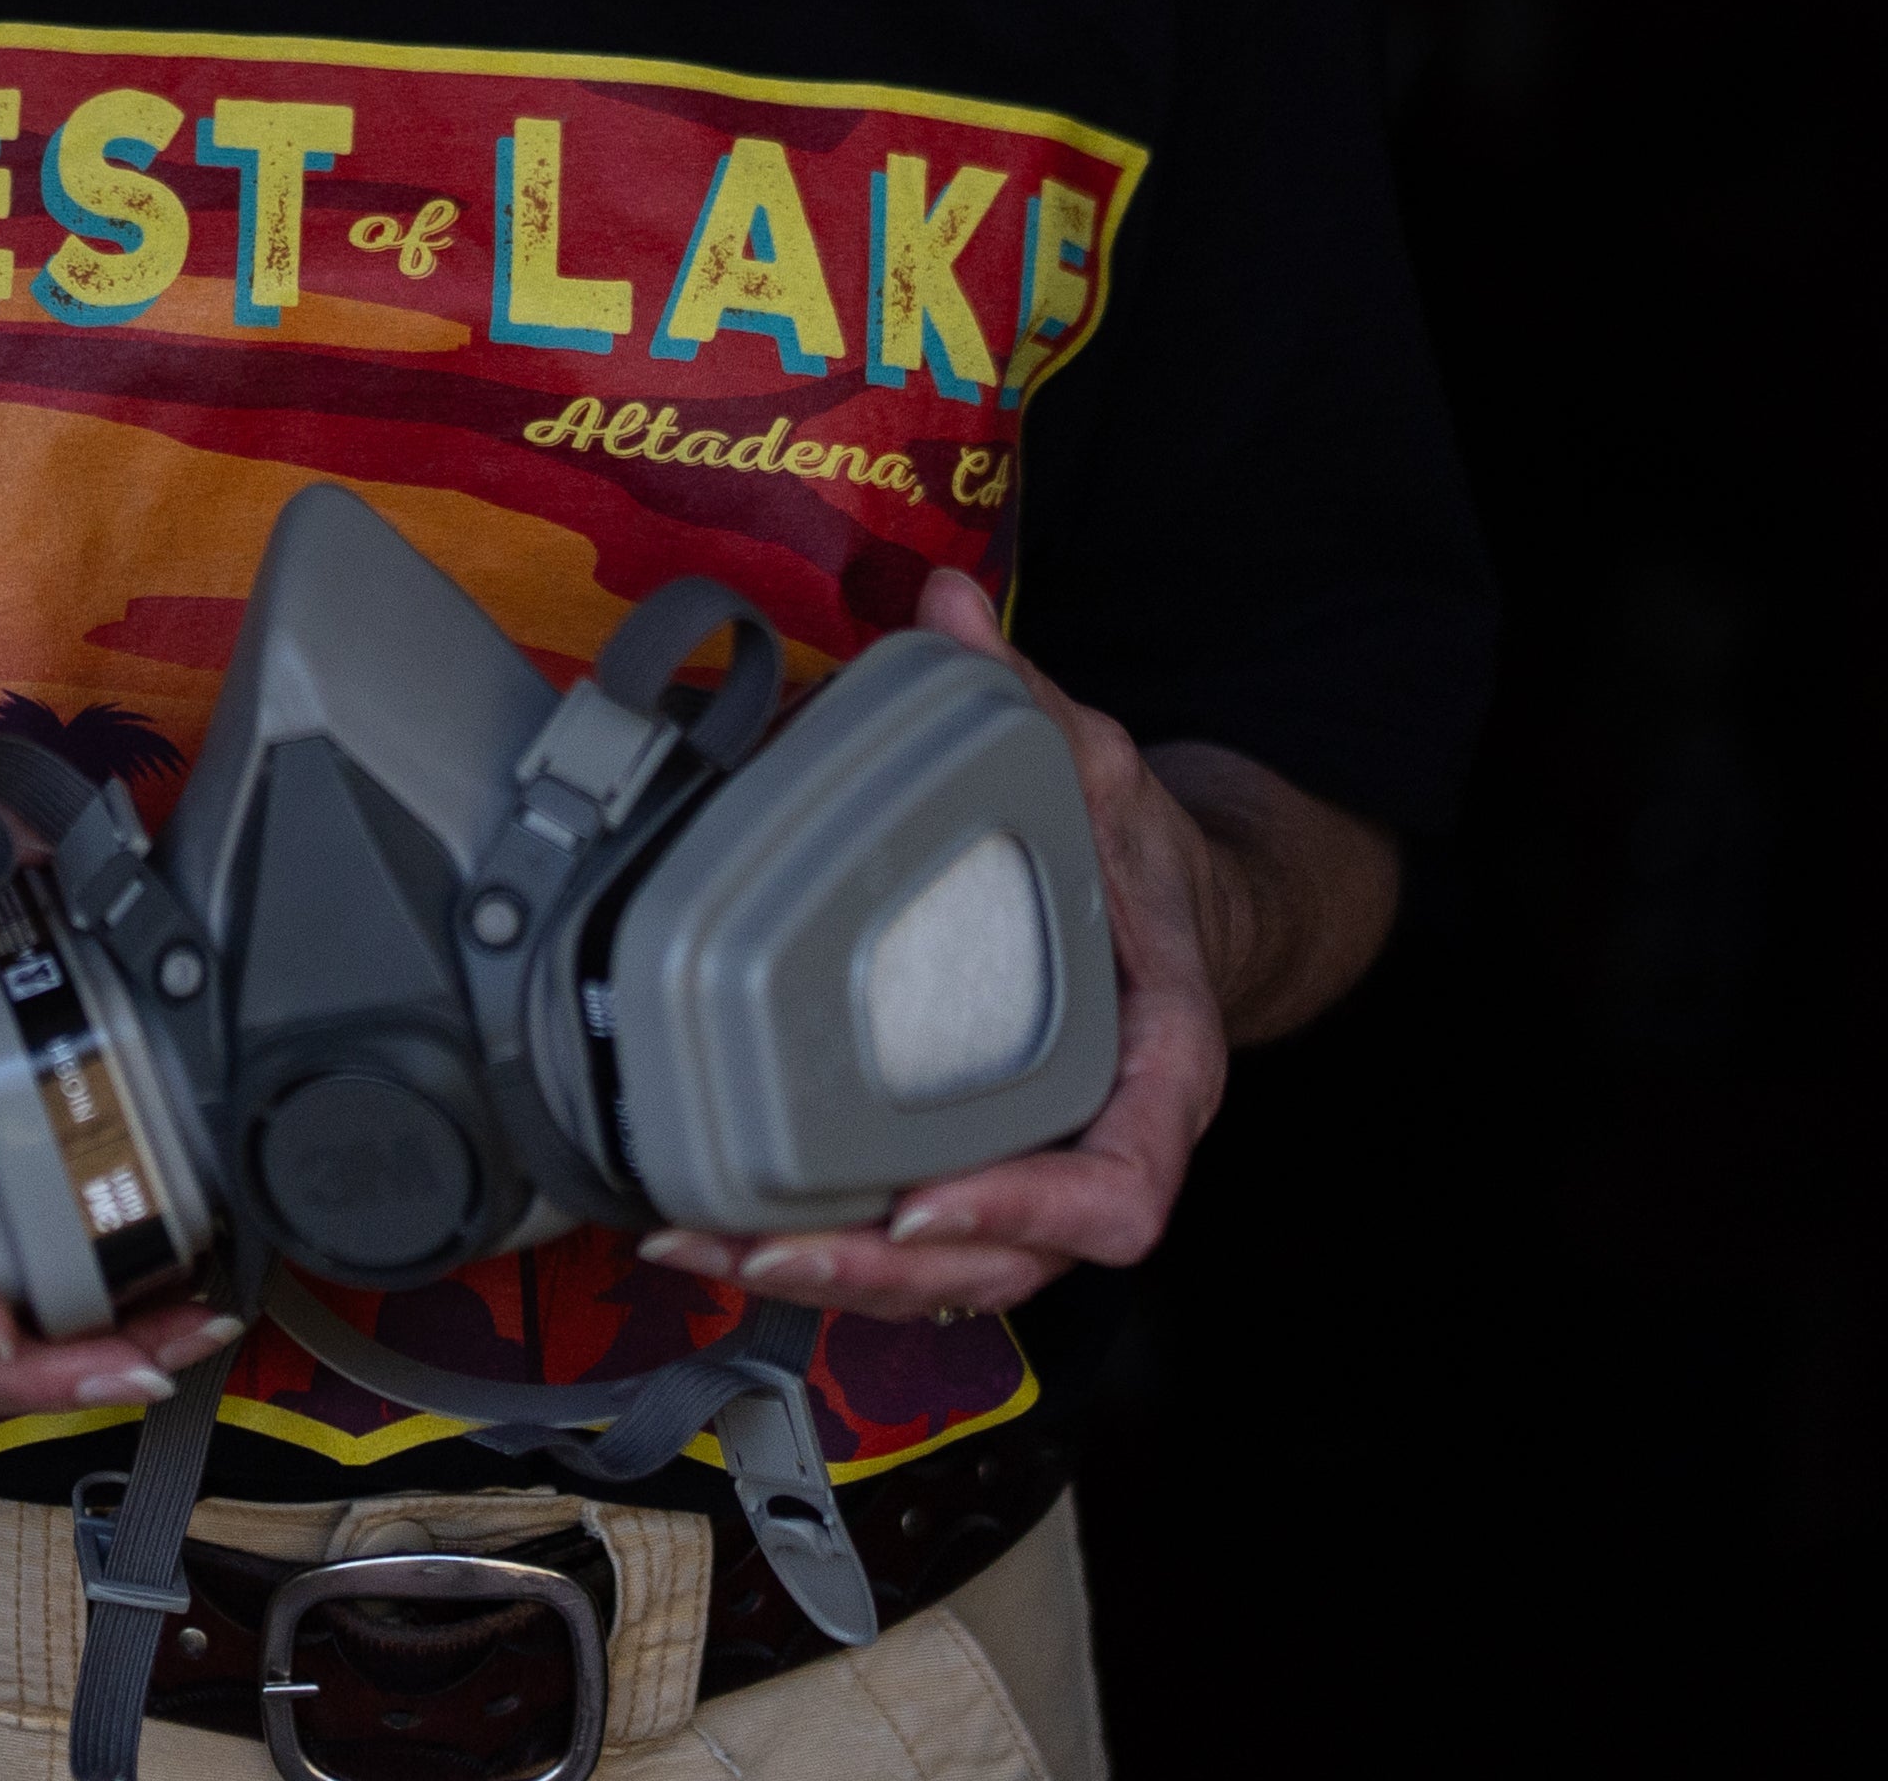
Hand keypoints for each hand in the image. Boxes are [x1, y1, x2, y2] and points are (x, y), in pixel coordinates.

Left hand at [625, 570, 1262, 1325]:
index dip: (1028, 1213)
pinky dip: (821, 1251)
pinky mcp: (973, 1170)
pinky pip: (908, 1241)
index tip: (924, 1203)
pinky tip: (721, 1231)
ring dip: (830, 1284)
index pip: (1122, 1188)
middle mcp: (1101, 1144)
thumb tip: (949, 602)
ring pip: (949, 1275)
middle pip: (1010, 1263)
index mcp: (1159, 1069)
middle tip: (767, 1252)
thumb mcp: (1105, 767)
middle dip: (884, 1277)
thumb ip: (1029, 699)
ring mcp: (1035, 1171)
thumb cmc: (1146, 857)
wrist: (1175, 907)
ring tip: (711, 1248)